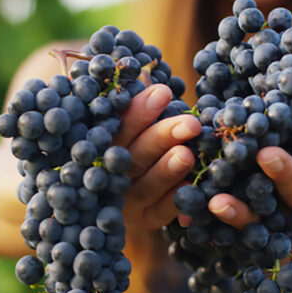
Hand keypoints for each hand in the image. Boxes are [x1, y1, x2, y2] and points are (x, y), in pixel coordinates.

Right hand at [114, 84, 201, 227]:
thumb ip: (135, 102)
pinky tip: (191, 186)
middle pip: (132, 156)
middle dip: (162, 138)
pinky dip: (174, 201)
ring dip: (167, 170)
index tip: (163, 92)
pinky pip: (159, 212)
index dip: (138, 112)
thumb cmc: (137, 132)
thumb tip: (147, 73)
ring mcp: (125, 200)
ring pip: (145, 186)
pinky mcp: (144, 218)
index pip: (116, 127)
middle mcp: (108, 174)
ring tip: (188, 155)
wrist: (131, 183)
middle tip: (190, 124)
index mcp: (100, 144)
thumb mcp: (132, 116)